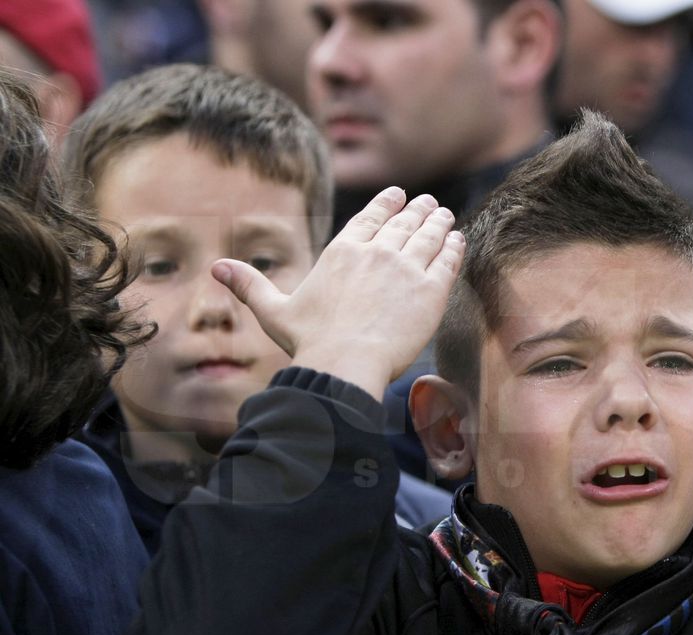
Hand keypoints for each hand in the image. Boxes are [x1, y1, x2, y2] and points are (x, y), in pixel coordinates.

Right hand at [212, 188, 463, 398]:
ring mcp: (405, 269)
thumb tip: (216, 268)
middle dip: (417, 211)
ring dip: (438, 223)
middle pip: (403, 224)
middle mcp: (376, 253)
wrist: (345, 363)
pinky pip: (446, 261)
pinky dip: (453, 248)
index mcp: (341, 252)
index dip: (386, 205)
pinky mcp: (430, 290)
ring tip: (445, 216)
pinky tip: (458, 241)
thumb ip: (250, 285)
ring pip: (427, 237)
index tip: (397, 196)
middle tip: (429, 203)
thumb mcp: (274, 310)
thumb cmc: (309, 341)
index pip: (369, 219)